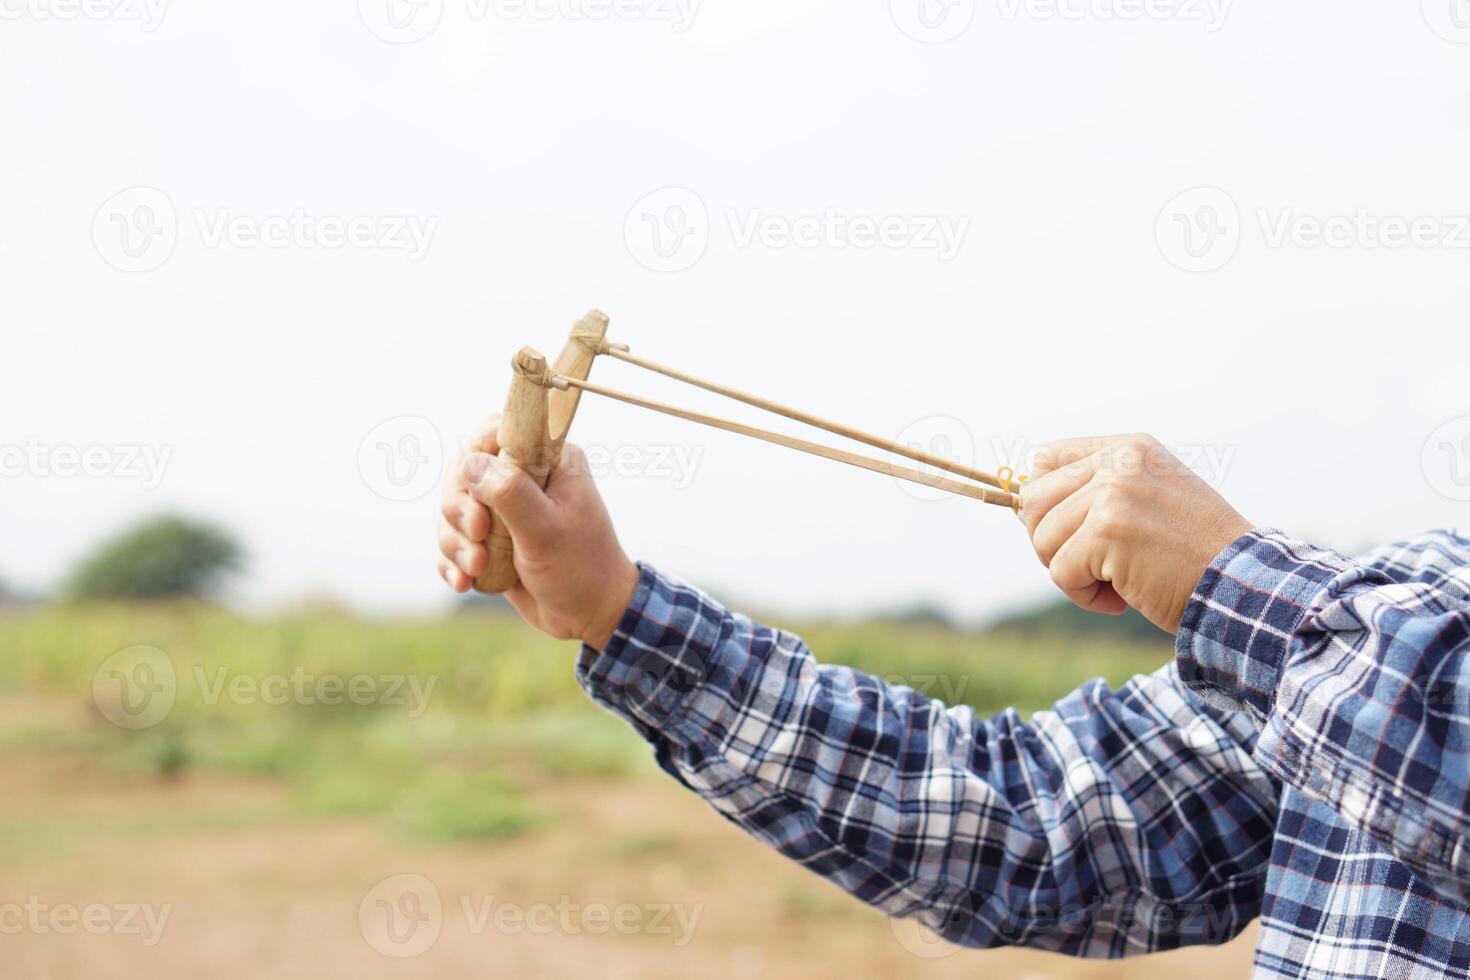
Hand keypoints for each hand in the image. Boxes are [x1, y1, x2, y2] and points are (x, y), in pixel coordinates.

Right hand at [437, 415, 639, 649]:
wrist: (590, 615)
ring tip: (478, 569)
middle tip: (478, 536)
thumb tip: (469, 463)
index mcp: (549, 460)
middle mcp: (524, 478)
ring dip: (456, 543)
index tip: (477, 496)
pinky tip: (465, 583)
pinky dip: (453, 562)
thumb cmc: (580, 568)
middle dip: (460, 510)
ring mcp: (504, 510)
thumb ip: (509, 493)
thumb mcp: (547, 530)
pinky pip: (453, 541)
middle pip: (462, 473)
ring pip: (452, 511)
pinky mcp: (490, 541)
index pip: (495, 432)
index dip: (475, 458)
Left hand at [1017, 433, 1252, 634]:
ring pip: (1043, 539)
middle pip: (1034, 501)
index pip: (1047, 459)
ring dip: (1072, 574)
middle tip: (1092, 566)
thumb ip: (1097, 491)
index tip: (1065, 531)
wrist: (1242, 586)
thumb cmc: (1194, 555)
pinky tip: (1121, 600)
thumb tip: (1024, 506)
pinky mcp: (1108, 532)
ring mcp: (1112, 494)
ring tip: (1115, 583)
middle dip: (1051, 542)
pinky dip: (1085, 597)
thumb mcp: (1149, 501)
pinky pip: (1061, 572)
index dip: (1043, 501)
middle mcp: (1119, 462)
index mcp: (1129, 449)